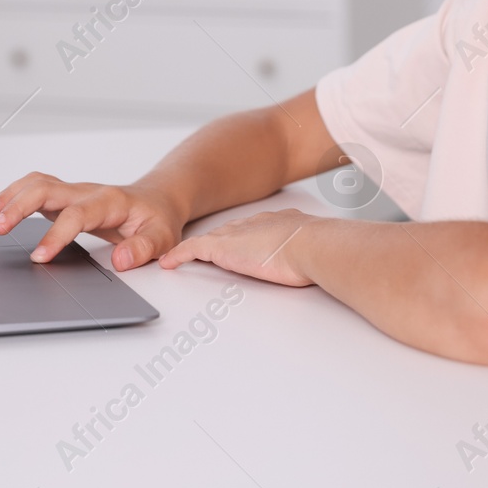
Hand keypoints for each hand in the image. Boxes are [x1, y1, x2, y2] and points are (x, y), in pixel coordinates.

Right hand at [0, 173, 187, 270]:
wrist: (156, 200)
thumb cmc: (157, 219)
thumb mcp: (163, 238)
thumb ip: (143, 248)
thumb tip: (120, 261)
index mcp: (110, 201)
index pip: (77, 215)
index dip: (56, 234)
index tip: (39, 256)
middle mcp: (87, 191)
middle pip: (47, 189)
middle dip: (19, 206)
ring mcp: (73, 192)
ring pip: (37, 183)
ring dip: (11, 196)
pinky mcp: (64, 197)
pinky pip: (34, 188)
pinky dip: (13, 195)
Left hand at [159, 209, 317, 286]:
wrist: (311, 244)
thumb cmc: (318, 251)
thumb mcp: (313, 249)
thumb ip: (308, 254)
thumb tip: (319, 265)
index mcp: (276, 223)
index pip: (252, 230)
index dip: (242, 238)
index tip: (237, 245)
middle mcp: (253, 224)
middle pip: (228, 232)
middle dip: (216, 242)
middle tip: (204, 251)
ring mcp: (236, 235)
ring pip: (208, 241)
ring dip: (195, 250)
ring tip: (180, 257)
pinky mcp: (221, 247)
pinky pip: (191, 250)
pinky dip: (179, 255)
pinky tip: (168, 263)